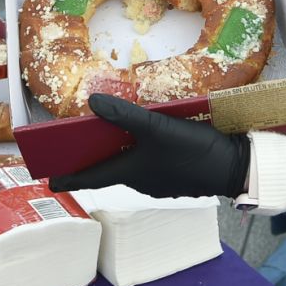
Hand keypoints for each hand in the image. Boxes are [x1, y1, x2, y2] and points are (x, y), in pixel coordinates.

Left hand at [49, 95, 250, 198]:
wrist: (235, 167)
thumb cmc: (193, 150)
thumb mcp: (157, 127)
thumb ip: (124, 115)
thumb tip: (92, 102)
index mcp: (131, 173)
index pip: (92, 178)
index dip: (70, 178)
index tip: (51, 181)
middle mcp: (142, 182)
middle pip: (112, 169)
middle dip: (97, 158)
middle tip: (83, 145)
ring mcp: (161, 183)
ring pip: (134, 166)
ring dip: (124, 153)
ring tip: (118, 134)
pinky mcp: (178, 178)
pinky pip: (153, 166)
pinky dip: (145, 154)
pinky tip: (153, 139)